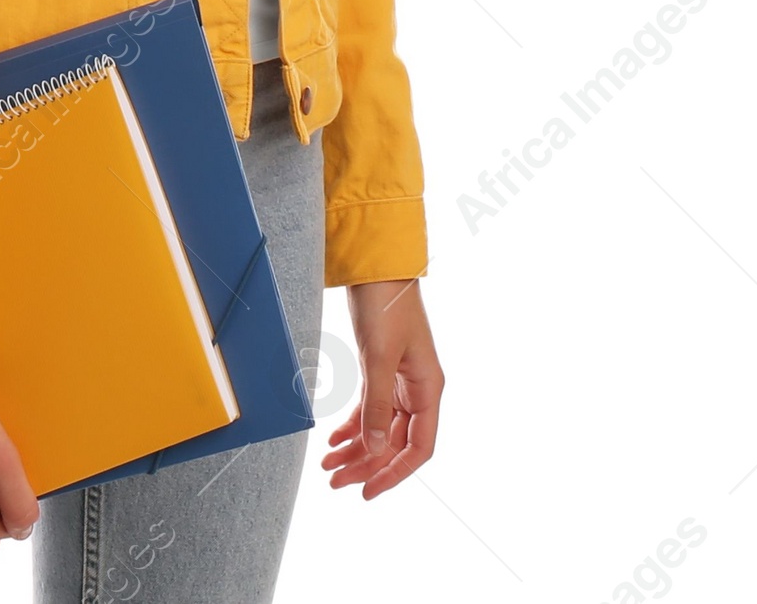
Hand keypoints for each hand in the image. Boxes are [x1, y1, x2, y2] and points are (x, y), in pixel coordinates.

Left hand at [320, 278, 442, 497]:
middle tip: (334, 481)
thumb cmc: (386, 305)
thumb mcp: (379, 357)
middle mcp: (418, 389)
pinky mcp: (381, 368)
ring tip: (328, 466)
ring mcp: (400, 379)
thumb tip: (373, 449)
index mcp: (428, 389)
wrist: (375, 266)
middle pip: (394, 441)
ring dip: (355, 448)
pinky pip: (370, 408)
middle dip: (366, 464)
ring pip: (379, 427)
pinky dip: (353, 425)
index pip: (418, 447)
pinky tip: (334, 439)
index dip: (395, 473)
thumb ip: (376, 405)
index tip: (368, 491)